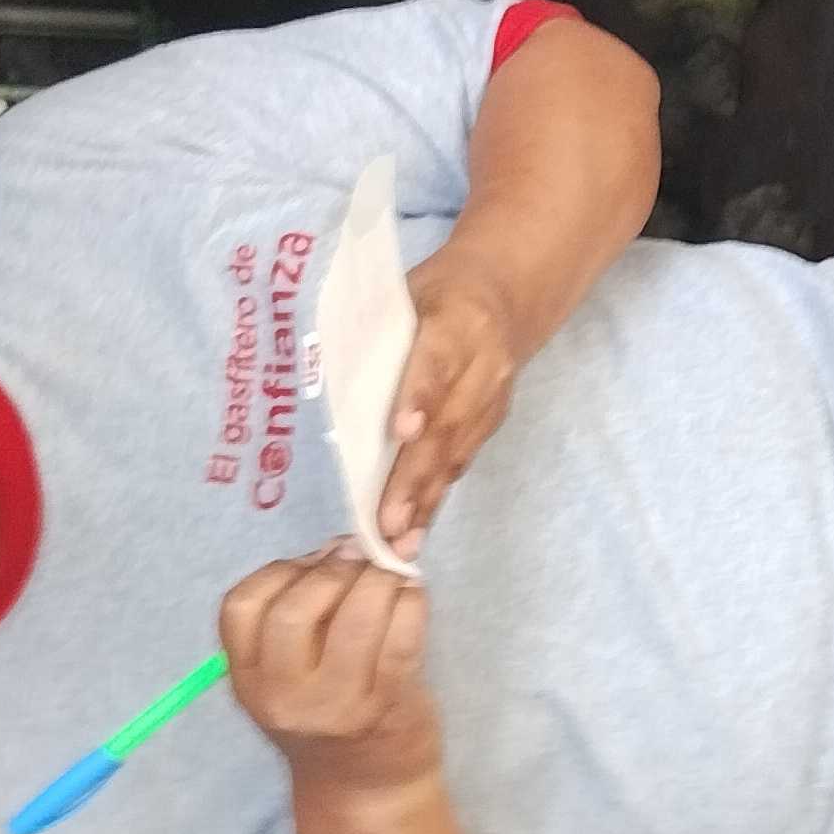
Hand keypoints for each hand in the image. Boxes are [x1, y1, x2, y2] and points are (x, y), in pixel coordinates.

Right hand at [221, 545, 437, 791]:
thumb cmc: (329, 714)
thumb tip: (343, 547)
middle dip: (333, 571)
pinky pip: (403, 635)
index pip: (241, 606)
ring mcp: (336, 704)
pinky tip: (412, 596)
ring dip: (380, 581)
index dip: (282, 569)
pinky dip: (412, 602)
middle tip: (359, 561)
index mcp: (248, 680)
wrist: (365, 788)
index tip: (315, 562)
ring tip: (391, 577)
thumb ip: (300, 613)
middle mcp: (283, 696)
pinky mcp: (387, 705)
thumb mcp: (288, 674)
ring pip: (357, 616)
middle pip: (295, 609)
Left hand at [383, 253, 520, 552]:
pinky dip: (438, 496)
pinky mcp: (494, 421)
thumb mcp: (406, 293)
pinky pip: (463, 461)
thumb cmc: (437, 292)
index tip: (401, 433)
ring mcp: (493, 398)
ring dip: (428, 499)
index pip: (435, 364)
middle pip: (447, 424)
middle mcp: (484, 366)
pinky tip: (417, 529)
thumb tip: (326, 379)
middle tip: (388, 523)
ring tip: (400, 542)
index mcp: (456, 323)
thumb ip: (377, 333)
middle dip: (415, 477)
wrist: (507, 293)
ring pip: (458, 452)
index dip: (418, 397)